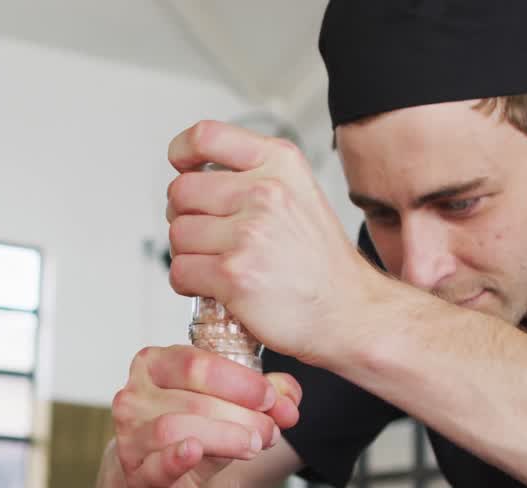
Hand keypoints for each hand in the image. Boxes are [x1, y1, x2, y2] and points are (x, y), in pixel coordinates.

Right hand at [108, 345, 300, 487]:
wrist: (159, 482)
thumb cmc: (192, 431)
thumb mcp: (228, 407)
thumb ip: (261, 396)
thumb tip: (291, 395)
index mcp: (154, 365)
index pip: (195, 363)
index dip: (240, 381)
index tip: (271, 398)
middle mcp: (133, 396)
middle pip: (193, 399)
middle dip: (241, 414)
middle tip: (271, 430)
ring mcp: (129, 437)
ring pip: (176, 428)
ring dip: (225, 437)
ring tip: (254, 446)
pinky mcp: (136, 476)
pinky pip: (156, 465)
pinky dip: (177, 458)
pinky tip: (195, 452)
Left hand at [166, 120, 380, 365]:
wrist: (349, 311)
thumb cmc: (321, 263)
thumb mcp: (300, 194)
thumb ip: (254, 176)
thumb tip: (194, 175)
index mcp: (280, 164)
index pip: (207, 136)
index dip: (182, 152)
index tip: (180, 166)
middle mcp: (265, 192)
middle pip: (181, 192)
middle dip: (184, 216)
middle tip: (206, 237)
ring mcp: (249, 233)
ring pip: (177, 234)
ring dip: (187, 254)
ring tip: (216, 264)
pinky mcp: (234, 274)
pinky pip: (180, 271)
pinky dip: (187, 284)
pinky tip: (213, 286)